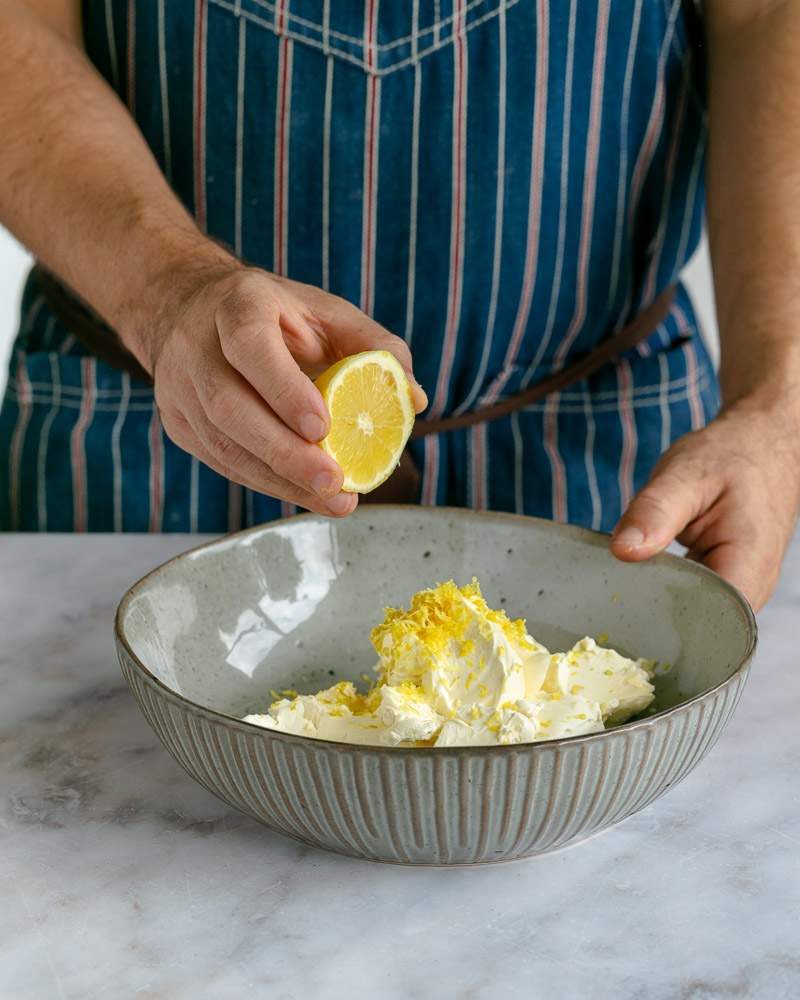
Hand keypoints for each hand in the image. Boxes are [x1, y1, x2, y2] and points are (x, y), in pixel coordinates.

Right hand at [135, 261, 427, 516]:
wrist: (189, 310)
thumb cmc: (274, 314)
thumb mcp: (324, 311)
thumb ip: (373, 346)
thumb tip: (415, 398)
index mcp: (237, 305)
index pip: (250, 347)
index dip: (283, 389)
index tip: (322, 427)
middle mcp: (197, 347)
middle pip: (230, 408)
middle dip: (285, 453)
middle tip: (334, 482)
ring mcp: (180, 390)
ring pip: (224, 444)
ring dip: (280, 479)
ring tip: (333, 499)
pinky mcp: (179, 425)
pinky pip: (223, 462)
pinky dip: (266, 482)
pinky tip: (304, 494)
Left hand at [610, 399, 799, 609]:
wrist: (759, 446)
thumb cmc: (728, 457)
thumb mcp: (684, 476)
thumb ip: (654, 513)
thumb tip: (623, 551)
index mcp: (748, 564)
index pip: (708, 622)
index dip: (665, 626)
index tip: (623, 612)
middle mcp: (752, 587)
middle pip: (699, 627)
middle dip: (655, 620)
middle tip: (610, 602)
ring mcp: (742, 590)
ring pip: (695, 619)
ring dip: (660, 608)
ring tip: (621, 594)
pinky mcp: (728, 585)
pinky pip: (695, 603)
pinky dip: (667, 594)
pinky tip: (640, 584)